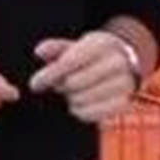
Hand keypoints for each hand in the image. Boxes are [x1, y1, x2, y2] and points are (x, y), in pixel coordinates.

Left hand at [29, 30, 143, 123]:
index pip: (70, 62)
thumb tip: (39, 51)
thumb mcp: (76, 45)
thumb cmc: (93, 53)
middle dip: (60, 86)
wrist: (125, 62)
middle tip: (59, 84)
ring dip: (70, 98)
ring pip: (81, 99)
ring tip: (72, 91)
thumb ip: (56, 48)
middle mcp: (117, 63)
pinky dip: (79, 111)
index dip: (49, 75)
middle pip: (73, 83)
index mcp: (102, 45)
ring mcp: (124, 84)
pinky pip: (92, 114)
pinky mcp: (124, 102)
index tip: (34, 85)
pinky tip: (78, 103)